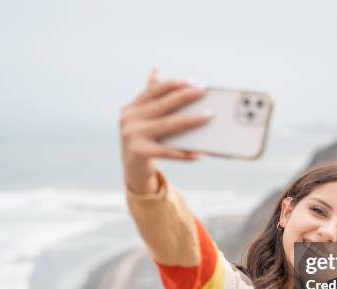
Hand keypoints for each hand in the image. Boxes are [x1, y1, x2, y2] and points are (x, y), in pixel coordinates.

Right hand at [120, 68, 210, 192]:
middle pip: (162, 105)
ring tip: (208, 116)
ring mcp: (132, 136)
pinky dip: (185, 153)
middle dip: (185, 97)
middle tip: (203, 91)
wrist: (132, 171)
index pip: (153, 91)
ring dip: (190, 120)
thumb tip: (156, 70)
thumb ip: (149, 98)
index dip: (172, 84)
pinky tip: (199, 152)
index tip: (191, 80)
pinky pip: (168, 151)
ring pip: (167, 125)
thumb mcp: (141, 119)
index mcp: (130, 108)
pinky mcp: (139, 153)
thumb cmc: (142, 140)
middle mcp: (128, 119)